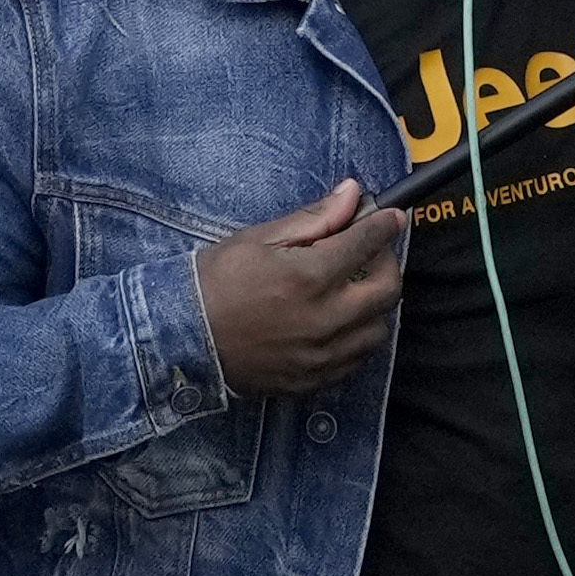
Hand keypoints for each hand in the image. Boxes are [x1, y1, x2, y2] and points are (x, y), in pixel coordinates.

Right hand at [191, 181, 400, 398]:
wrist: (182, 336)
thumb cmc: (216, 281)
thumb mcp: (259, 238)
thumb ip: (314, 219)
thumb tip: (352, 195)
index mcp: (309, 277)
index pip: (367, 244)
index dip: (385, 225)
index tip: (392, 217)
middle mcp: (323, 319)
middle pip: (386, 290)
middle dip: (386, 263)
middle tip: (370, 252)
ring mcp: (320, 356)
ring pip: (378, 330)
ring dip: (375, 306)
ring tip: (353, 290)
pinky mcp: (312, 381)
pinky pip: (356, 361)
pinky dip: (358, 338)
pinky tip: (340, 324)